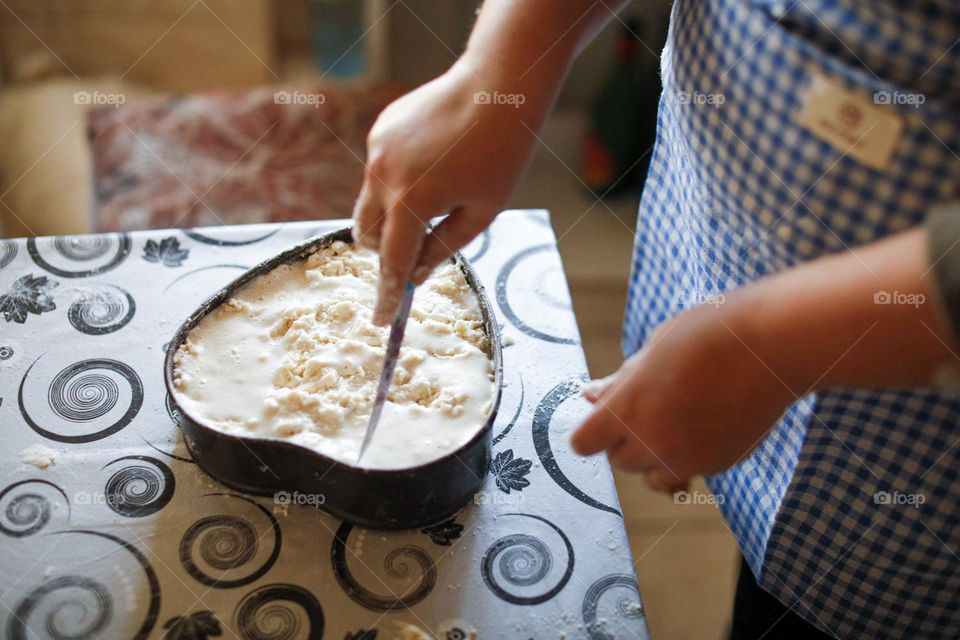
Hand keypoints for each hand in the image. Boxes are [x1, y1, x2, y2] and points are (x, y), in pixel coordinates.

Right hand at [353, 60, 542, 324]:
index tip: (382, 320)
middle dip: (388, 249)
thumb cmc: (500, 153)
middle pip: (368, 235)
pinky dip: (396, 182)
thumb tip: (416, 274)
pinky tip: (433, 162)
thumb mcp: (481, 212)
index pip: (392, 262)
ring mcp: (377, 151)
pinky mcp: (381, 131)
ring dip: (392, 215)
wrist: (497, 87)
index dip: (388, 294)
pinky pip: (379, 171)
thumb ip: (443, 247)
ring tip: (437, 194)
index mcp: (411, 202)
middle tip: (422, 244)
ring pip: (370, 203)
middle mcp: (383, 177)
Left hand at [572, 296, 795, 491]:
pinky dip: (689, 453)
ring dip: (655, 454)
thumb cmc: (709, 334)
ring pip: (653, 474)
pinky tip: (706, 418)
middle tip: (650, 404)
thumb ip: (621, 382)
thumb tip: (590, 396)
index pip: (584, 443)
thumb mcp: (653, 349)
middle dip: (625, 439)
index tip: (605, 414)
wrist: (773, 345)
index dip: (592, 429)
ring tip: (676, 416)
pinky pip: (689, 469)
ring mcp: (687, 458)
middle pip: (619, 460)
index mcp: (627, 409)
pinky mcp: (718, 464)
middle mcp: (652, 442)